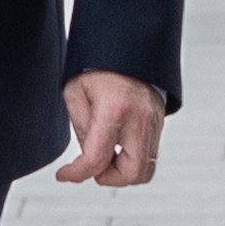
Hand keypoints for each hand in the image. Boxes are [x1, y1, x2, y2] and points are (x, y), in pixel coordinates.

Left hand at [55, 70, 165, 187]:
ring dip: (122, 172)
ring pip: (146, 170)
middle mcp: (139, 118)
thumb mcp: (75, 94)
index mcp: (114, 109)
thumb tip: (89, 161)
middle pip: (132, 174)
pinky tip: (117, 146)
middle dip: (109, 178)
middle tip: (93, 166)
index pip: (96, 159)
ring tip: (106, 155)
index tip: (64, 174)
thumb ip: (81, 131)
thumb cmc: (97, 66)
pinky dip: (132, 160)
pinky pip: (150, 156)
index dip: (76, 174)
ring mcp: (154, 122)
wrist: (126, 47)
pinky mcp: (160, 123)